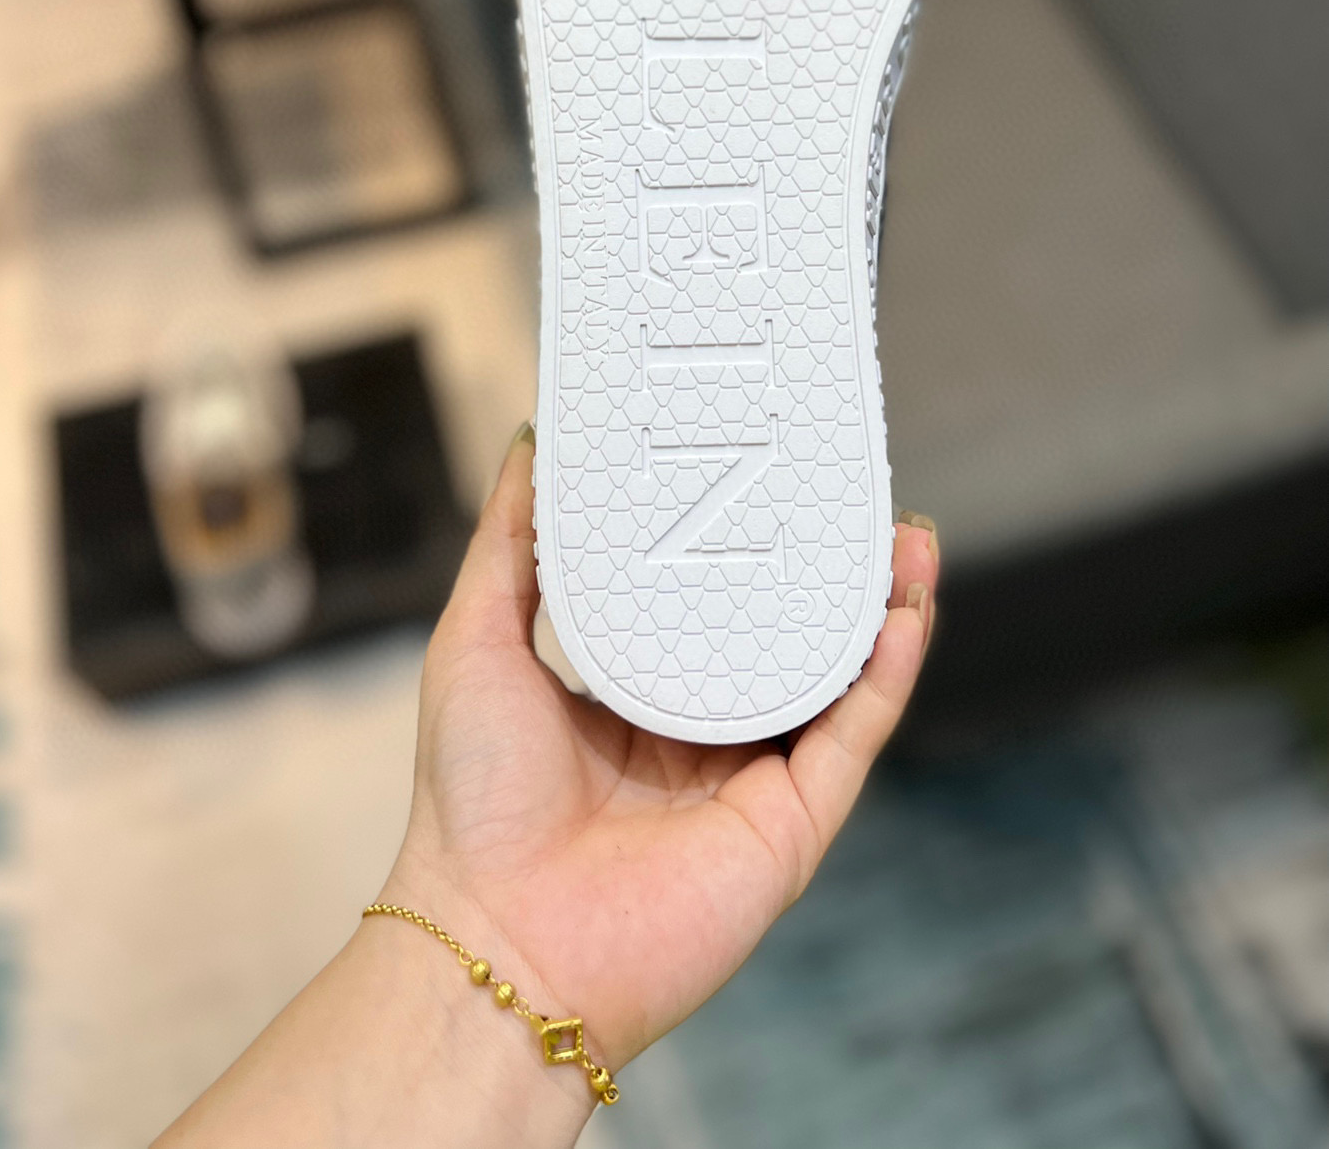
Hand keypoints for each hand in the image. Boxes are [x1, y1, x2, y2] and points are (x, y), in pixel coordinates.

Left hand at [384, 423, 938, 1075]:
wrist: (499, 936)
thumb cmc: (474, 801)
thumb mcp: (477, 640)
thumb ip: (509, 546)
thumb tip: (532, 445)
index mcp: (634, 694)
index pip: (704, 603)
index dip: (740, 541)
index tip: (761, 469)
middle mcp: (700, 735)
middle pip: (785, 635)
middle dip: (826, 567)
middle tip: (852, 489)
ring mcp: (750, 779)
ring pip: (838, 680)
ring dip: (881, 608)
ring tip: (907, 534)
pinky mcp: (791, 825)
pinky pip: (853, 736)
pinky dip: (888, 674)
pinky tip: (904, 610)